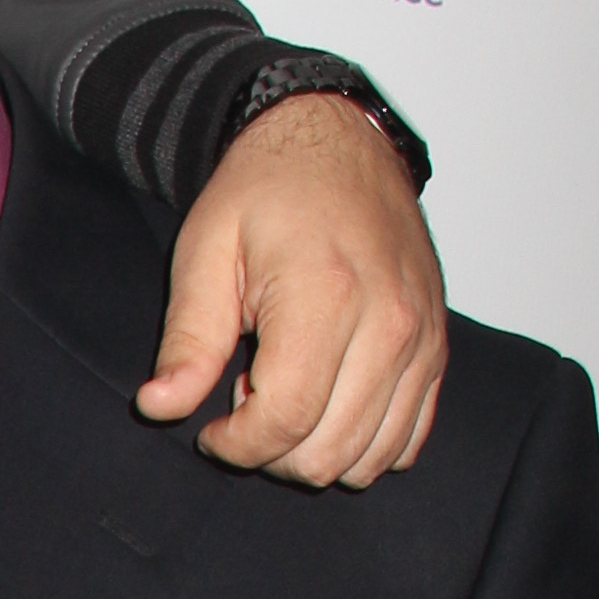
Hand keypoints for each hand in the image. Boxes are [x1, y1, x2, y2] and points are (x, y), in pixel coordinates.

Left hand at [140, 93, 445, 484]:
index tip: (210, 429)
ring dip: (314, 449)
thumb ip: (189, 339)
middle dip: (272, 449)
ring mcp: (422, 339)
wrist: (336, 141)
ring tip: (287, 392)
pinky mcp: (437, 348)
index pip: (285, 422)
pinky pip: (408, 438)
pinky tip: (328, 400)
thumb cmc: (265, 191)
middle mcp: (390, 323)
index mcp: (327, 297)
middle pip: (328, 452)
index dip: (236, 445)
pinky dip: (362, 443)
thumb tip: (161, 408)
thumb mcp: (206, 252)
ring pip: (370, 457)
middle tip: (246, 398)